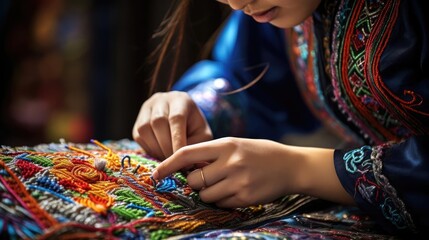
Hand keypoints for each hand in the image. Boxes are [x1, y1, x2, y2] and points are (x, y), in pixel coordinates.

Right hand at [133, 91, 212, 159]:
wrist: (183, 117)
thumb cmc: (194, 127)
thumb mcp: (202, 134)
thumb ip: (196, 145)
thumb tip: (185, 162)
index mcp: (181, 100)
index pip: (176, 118)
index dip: (177, 140)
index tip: (181, 159)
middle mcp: (161, 100)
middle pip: (159, 123)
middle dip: (166, 147)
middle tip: (175, 163)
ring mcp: (147, 108)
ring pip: (145, 129)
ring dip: (156, 149)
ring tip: (168, 160)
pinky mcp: (138, 120)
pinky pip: (138, 136)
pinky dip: (149, 149)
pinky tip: (160, 154)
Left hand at [153, 137, 354, 207]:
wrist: (291, 165)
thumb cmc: (259, 153)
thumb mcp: (235, 145)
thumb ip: (212, 154)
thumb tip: (185, 169)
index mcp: (225, 145)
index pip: (186, 154)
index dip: (167, 165)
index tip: (156, 173)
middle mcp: (230, 163)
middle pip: (193, 181)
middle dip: (194, 183)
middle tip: (205, 178)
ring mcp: (238, 181)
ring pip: (205, 195)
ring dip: (208, 193)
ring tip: (224, 184)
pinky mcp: (245, 197)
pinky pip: (220, 204)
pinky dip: (222, 200)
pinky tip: (236, 190)